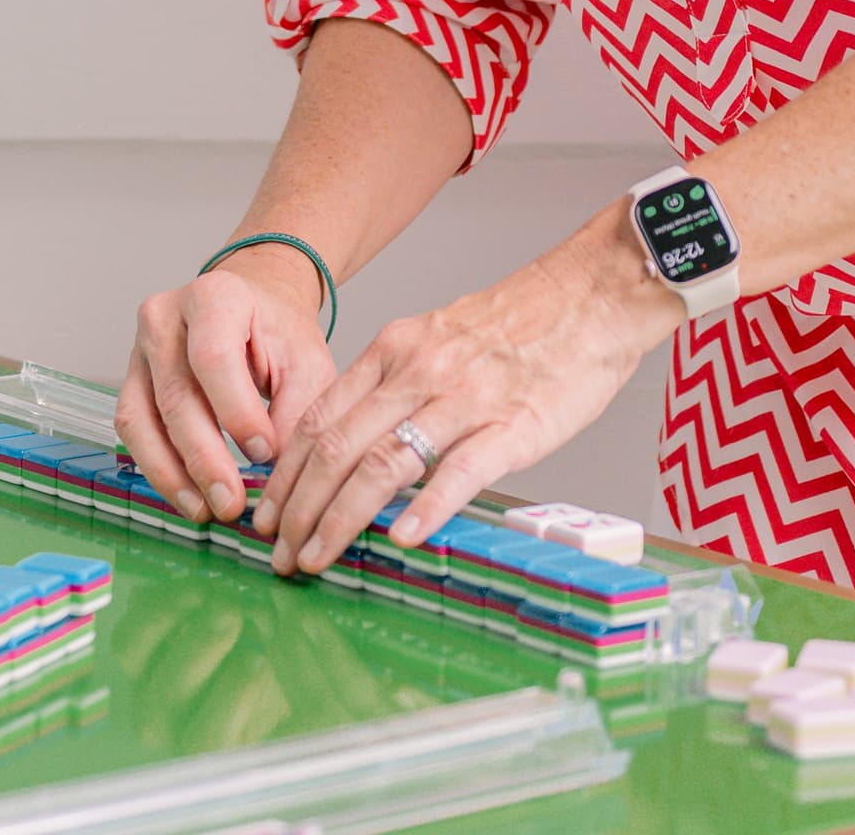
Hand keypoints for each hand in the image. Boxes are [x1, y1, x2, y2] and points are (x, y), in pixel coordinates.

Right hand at [118, 248, 335, 525]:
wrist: (252, 307)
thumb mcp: (306, 362)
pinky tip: (186, 494)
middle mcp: (165, 316)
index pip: (213, 358)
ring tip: (204, 510)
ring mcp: (139, 347)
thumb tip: (275, 471)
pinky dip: (157, 467)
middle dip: (204, 459)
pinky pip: (132, 428)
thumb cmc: (279, 334)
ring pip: (141, 417)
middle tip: (232, 504)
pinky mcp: (130, 378)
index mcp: (214, 298)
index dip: (235, 412)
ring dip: (171, 472)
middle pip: (175, 395)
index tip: (265, 454)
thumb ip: (296, 411)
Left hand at [253, 204, 679, 575]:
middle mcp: (416, 372)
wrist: (589, 297)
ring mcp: (463, 399)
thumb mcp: (435, 339)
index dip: (285, 474)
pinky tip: (403, 540)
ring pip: (383, 463)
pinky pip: (460, 470)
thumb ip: (395, 386)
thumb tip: (356, 444)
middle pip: (336, 447)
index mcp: (392, 351)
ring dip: (341, 518)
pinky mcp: (513, 424)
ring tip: (318, 557)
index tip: (266, 515)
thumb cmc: (516, 328)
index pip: (318, 420)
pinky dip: (427, 508)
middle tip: (279, 553)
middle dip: (298, 508)